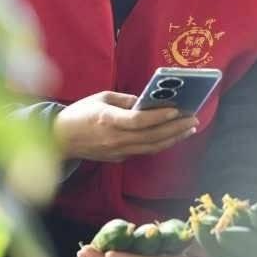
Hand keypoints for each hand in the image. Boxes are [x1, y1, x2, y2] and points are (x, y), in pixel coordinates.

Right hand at [53, 91, 197, 160]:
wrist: (62, 139)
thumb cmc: (81, 113)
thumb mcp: (101, 98)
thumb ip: (125, 100)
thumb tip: (148, 102)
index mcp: (107, 119)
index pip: (139, 121)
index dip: (160, 116)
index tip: (177, 110)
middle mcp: (115, 138)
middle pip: (152, 136)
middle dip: (176, 128)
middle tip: (194, 119)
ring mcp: (117, 151)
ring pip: (152, 147)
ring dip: (174, 138)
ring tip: (190, 128)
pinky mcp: (119, 158)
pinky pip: (145, 151)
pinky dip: (161, 143)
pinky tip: (173, 136)